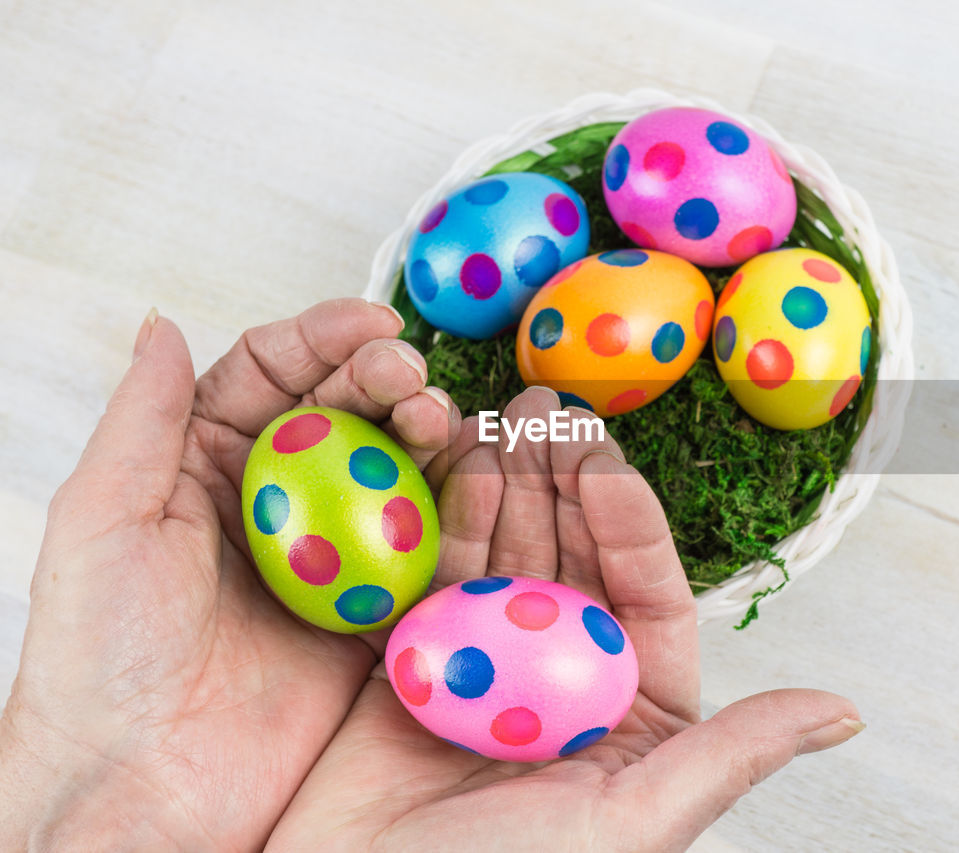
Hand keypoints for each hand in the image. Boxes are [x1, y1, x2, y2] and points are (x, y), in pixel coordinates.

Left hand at [0, 300, 458, 848]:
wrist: (149, 785)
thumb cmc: (103, 655)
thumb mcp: (103, 521)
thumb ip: (144, 418)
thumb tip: (162, 322)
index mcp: (205, 463)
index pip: (271, 376)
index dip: (323, 338)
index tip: (373, 324)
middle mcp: (277, 499)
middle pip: (344, 412)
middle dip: (384, 379)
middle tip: (411, 376)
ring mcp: (333, 552)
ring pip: (392, 468)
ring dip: (424, 433)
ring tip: (441, 419)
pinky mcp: (375, 606)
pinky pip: (424, 542)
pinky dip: (453, 505)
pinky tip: (468, 477)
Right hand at [269, 388, 862, 851]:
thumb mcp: (636, 821)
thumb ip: (733, 753)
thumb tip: (845, 712)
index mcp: (629, 707)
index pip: (646, 592)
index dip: (629, 521)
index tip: (605, 462)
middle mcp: (562, 672)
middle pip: (573, 555)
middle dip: (563, 479)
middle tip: (548, 405)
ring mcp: (488, 659)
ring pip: (508, 550)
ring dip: (508, 481)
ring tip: (503, 417)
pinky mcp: (417, 654)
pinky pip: (438, 573)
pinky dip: (446, 518)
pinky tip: (457, 464)